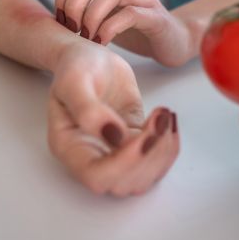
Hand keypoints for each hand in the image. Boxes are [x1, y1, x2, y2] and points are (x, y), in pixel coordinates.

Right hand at [48, 41, 179, 195]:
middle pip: (123, 182)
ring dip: (163, 151)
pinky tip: (169, 119)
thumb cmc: (76, 66)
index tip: (145, 135)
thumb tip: (111, 136)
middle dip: (150, 155)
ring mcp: (113, 153)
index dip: (124, 164)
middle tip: (162, 118)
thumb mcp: (75, 80)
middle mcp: (90, 157)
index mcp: (69, 146)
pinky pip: (154, 160)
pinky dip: (169, 145)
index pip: (96, 175)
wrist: (90, 57)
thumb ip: (87, 109)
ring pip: (144, 177)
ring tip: (166, 116)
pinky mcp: (134, 144)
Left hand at [54, 0, 196, 66]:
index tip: (61, 20)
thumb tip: (52, 19)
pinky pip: (131, 14)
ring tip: (88, 37)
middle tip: (72, 30)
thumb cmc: (135, 32)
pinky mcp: (157, 18)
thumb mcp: (105, 19)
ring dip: (92, 16)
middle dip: (75, 3)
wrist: (175, 42)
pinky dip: (111, 28)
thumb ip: (84, 12)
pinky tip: (103, 43)